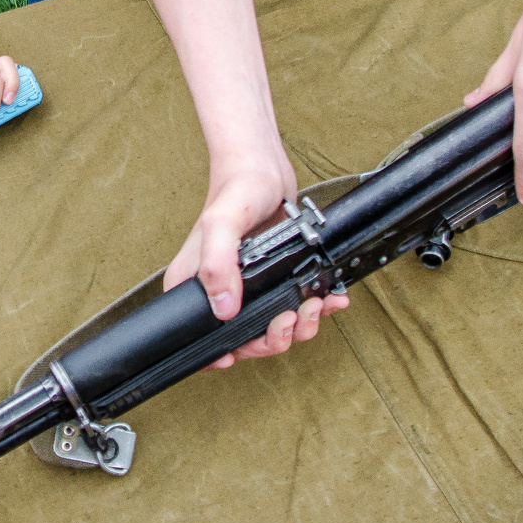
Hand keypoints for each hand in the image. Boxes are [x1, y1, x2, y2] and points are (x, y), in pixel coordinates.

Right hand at [162, 155, 347, 366]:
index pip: (200, 338)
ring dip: (299, 326)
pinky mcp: (272, 279)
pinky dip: (315, 309)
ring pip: (272, 328)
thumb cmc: (237, 188)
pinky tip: (328, 298)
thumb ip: (218, 265)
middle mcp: (218, 291)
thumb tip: (224, 310)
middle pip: (243, 340)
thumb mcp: (222, 224)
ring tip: (313, 305)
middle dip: (273, 338)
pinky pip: (292, 307)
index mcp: (193, 285)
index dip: (221, 354)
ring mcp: (246, 288)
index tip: (242, 352)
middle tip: (290, 317)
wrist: (264, 167)